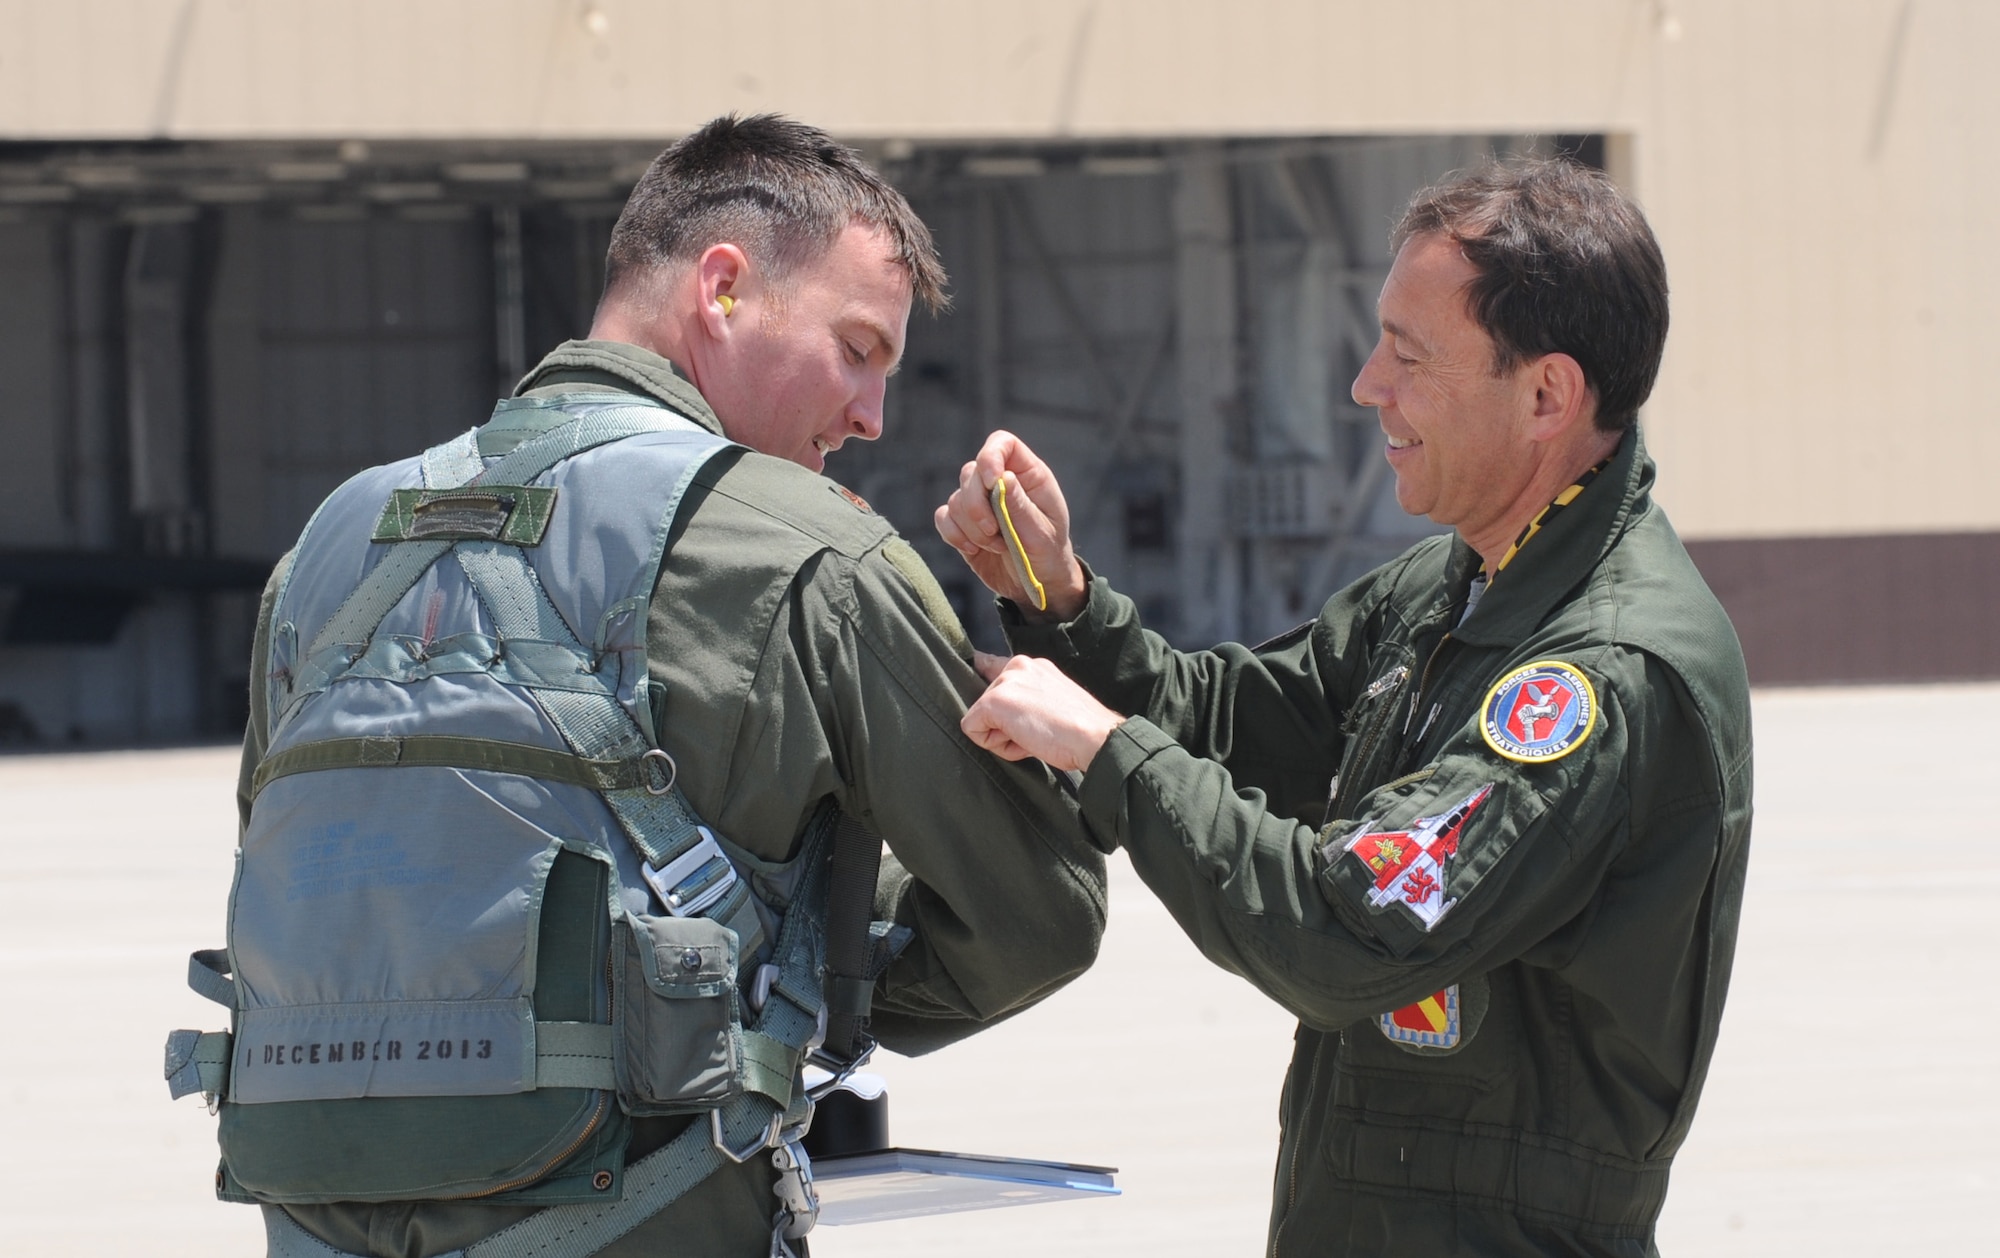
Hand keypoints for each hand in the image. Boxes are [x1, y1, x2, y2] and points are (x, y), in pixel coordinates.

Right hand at [934, 431, 1086, 620]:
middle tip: (994, 532)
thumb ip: (1021, 506)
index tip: (992, 482)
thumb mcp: (1042, 533)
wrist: (1038, 584)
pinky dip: (954, 534)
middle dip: (977, 505)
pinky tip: (973, 549)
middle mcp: (1000, 483)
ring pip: (955, 499)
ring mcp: (979, 503)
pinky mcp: (964, 525)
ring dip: (971, 527)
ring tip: (995, 546)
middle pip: (971, 472)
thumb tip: (1003, 478)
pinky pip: (943, 518)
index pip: (1002, 443)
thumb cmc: (1048, 554)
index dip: (991, 456)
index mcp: (1028, 475)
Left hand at [961, 652, 1124, 772]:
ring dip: (1003, 737)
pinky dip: (995, 746)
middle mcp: (1017, 665)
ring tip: (1035, 737)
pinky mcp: (994, 701)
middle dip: (1005, 725)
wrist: (1095, 737)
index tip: (973, 668)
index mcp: (1033, 665)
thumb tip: (1003, 716)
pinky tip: (1024, 743)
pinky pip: (973, 730)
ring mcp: (1005, 682)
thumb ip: (1027, 700)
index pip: (991, 666)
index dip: (984, 682)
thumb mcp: (1051, 703)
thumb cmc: (1080, 729)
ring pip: (980, 718)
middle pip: (987, 703)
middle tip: (1037, 733)